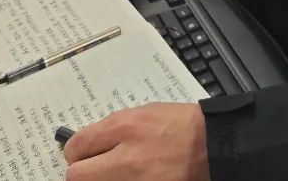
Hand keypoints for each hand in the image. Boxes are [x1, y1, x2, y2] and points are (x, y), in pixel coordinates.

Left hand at [63, 103, 208, 180]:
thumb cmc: (181, 126)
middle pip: (77, 175)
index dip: (74, 151)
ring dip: (100, 179)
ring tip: (114, 172)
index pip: (77, 146)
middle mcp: (126, 157)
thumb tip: (88, 142)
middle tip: (91, 168)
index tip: (79, 153)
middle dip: (81, 171)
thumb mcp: (144, 113)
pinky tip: (130, 177)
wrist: (212, 145)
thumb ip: (113, 128)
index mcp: (125, 127)